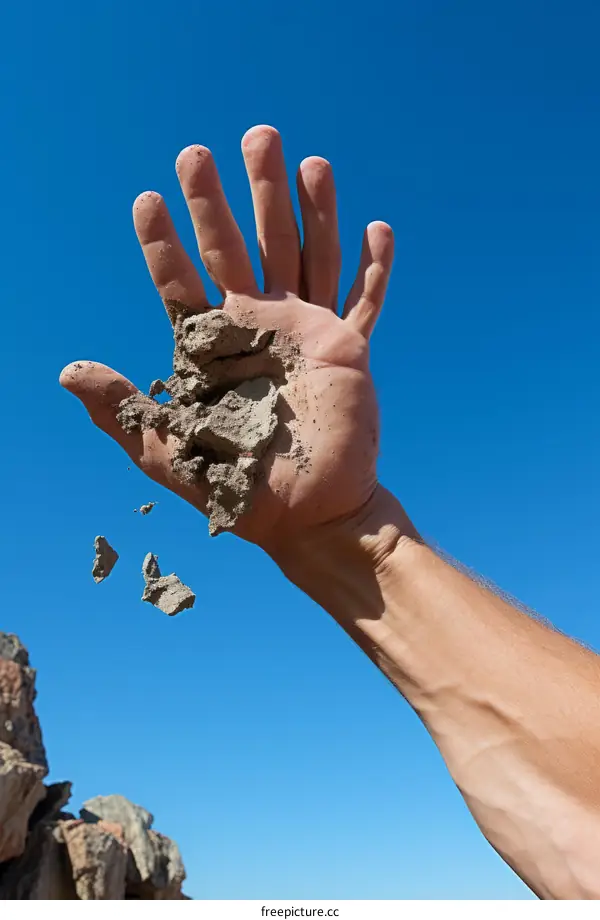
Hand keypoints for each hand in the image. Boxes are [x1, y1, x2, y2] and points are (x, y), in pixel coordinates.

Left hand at [60, 126, 394, 550]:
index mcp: (210, 350)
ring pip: (303, 255)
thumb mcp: (168, 454)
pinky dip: (373, 269)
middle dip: (228, 197)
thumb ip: (123, 412)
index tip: (146, 199)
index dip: (163, 243)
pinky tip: (377, 227)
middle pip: (240, 247)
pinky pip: (364, 301)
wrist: (312, 516)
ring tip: (300, 156)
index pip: (181, 284)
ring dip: (304, 207)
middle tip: (215, 146)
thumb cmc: (243, 494)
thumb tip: (67, 371)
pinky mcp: (348, 349)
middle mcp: (256, 329)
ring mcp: (304, 332)